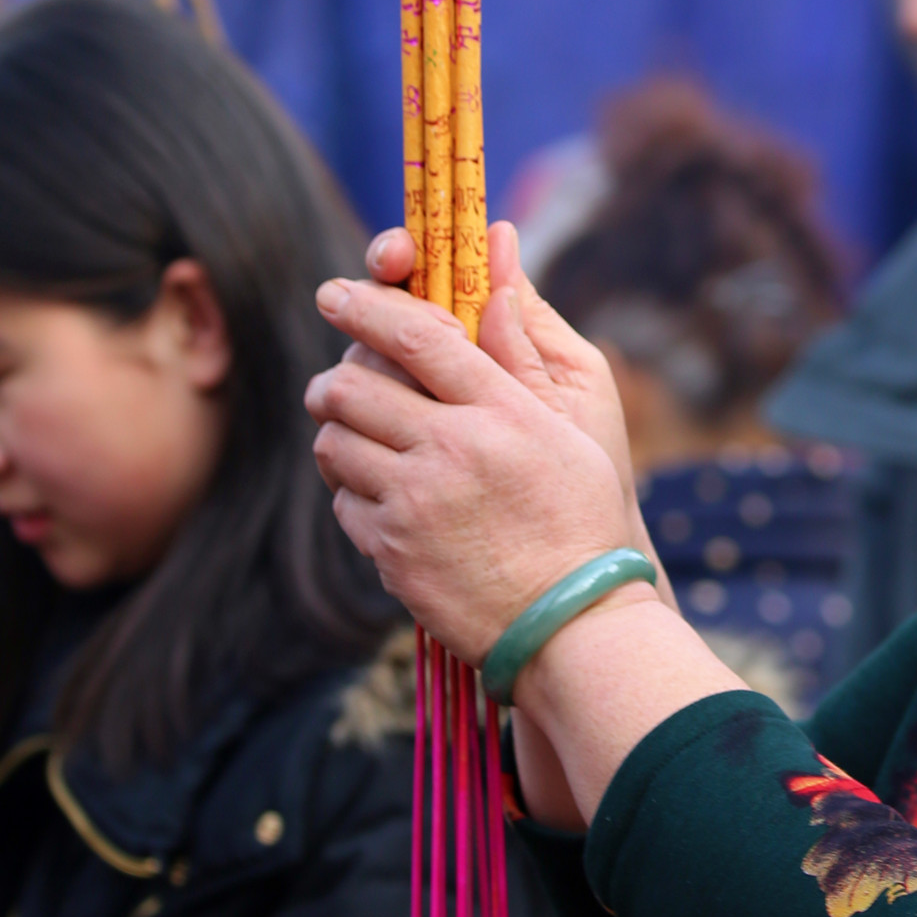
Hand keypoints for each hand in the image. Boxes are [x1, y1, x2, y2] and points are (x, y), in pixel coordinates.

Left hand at [307, 270, 652, 669]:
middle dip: (334, 379)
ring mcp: (416, 501)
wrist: (573, 623)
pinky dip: (353, 495)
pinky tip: (382, 501)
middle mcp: (453, 448)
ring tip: (356, 443)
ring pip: (335, 442)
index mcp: (502, 410)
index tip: (336, 292)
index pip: (417, 336)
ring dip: (338, 436)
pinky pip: (344, 503)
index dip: (367, 306)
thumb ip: (521, 363)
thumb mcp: (570, 433)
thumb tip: (495, 292)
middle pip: (354, 386)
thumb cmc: (581, 523)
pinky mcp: (392, 551)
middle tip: (335, 385)